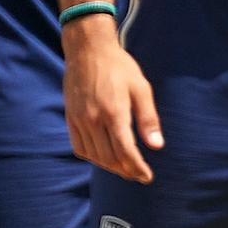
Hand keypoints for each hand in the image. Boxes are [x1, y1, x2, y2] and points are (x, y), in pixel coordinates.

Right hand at [63, 20, 161, 182]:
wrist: (88, 50)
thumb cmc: (119, 67)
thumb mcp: (141, 88)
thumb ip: (148, 119)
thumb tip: (157, 146)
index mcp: (114, 112)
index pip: (125, 152)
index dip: (137, 168)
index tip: (147, 177)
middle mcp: (94, 119)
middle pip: (109, 158)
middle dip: (126, 171)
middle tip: (139, 175)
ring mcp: (79, 119)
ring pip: (94, 156)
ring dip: (110, 167)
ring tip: (125, 168)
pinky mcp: (70, 118)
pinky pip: (79, 147)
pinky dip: (93, 157)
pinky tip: (104, 157)